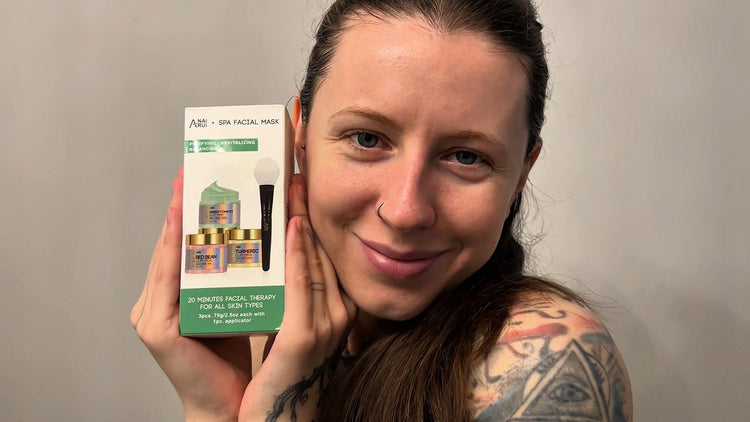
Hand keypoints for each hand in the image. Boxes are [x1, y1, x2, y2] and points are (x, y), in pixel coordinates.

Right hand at [131, 166, 252, 421]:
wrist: (239, 404)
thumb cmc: (244, 356)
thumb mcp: (245, 301)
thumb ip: (244, 273)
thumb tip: (275, 232)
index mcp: (180, 296)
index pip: (189, 244)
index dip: (195, 208)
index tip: (206, 173)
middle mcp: (161, 301)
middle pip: (175, 244)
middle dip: (186, 204)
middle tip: (196, 166)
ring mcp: (153, 314)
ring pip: (168, 255)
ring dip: (178, 217)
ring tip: (187, 182)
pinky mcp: (156, 329)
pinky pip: (168, 279)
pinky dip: (174, 247)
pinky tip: (182, 221)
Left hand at [239, 174, 356, 420]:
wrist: (256, 421)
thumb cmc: (264, 376)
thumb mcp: (279, 324)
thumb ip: (282, 291)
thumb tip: (268, 249)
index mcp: (329, 308)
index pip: (320, 252)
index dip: (309, 215)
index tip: (297, 181)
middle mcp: (334, 312)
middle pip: (319, 249)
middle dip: (304, 207)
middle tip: (290, 170)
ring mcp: (323, 324)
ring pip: (312, 260)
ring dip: (299, 218)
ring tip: (288, 185)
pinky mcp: (303, 337)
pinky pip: (301, 286)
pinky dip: (297, 253)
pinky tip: (290, 226)